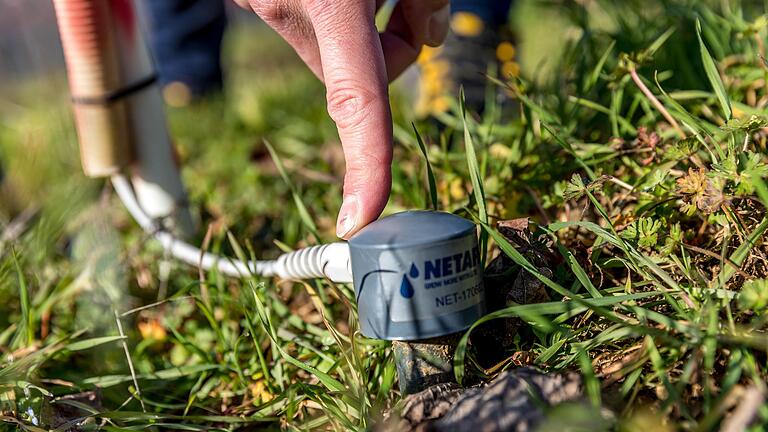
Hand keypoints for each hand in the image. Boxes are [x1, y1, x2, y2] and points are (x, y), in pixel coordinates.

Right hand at [236, 0, 449, 238]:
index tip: (357, 222)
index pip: (358, 101)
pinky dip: (324, 11)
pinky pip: (302, 26)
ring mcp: (256, 1)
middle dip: (387, 56)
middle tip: (403, 6)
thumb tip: (430, 37)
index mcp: (330, 1)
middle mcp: (285, 9)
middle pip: (353, 78)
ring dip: (353, 31)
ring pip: (327, 52)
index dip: (365, 168)